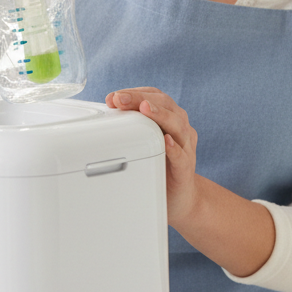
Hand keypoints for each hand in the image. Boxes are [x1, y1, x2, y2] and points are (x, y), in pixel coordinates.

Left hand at [107, 87, 199, 224]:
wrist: (180, 199)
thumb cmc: (159, 168)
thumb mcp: (144, 143)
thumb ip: (130, 128)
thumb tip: (105, 115)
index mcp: (169, 120)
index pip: (154, 97)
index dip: (135, 93)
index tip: (114, 96)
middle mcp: (180, 129)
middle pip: (166, 105)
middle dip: (141, 99)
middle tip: (121, 99)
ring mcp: (185, 148)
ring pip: (177, 125)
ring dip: (160, 115)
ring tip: (145, 109)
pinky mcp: (185, 169)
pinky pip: (181, 156)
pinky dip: (174, 147)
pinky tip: (166, 141)